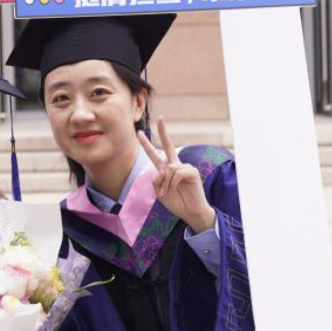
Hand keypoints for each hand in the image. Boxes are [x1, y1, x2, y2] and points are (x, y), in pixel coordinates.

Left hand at [138, 117, 215, 233]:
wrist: (190, 212)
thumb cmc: (176, 202)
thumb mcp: (159, 192)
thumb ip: (156, 180)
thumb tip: (162, 169)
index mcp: (165, 170)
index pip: (155, 154)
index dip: (146, 144)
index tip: (139, 133)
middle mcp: (175, 165)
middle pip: (168, 145)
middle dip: (164, 131)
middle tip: (160, 118)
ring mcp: (184, 167)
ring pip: (168, 168)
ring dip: (165, 183)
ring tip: (167, 192)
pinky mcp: (192, 172)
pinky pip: (176, 173)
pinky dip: (172, 183)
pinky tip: (174, 190)